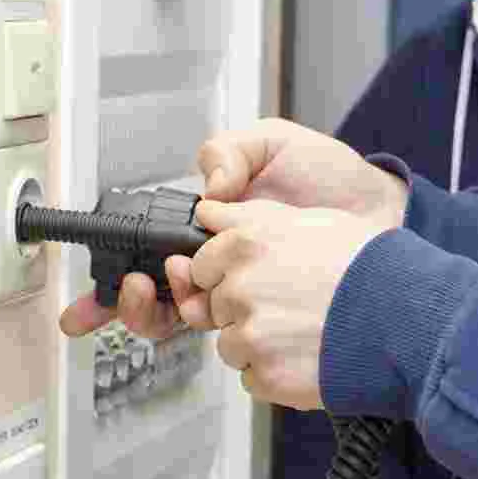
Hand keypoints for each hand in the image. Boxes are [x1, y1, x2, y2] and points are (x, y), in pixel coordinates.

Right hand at [57, 119, 406, 341]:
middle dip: (132, 304)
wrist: (380, 210)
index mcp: (209, 227)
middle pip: (156, 300)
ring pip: (185, 321)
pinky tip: (212, 308)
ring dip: (167, 311)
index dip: (112, 282)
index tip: (96, 293)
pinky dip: (217, 329)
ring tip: (182, 288)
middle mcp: (218, 267)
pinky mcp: (274, 316)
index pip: (149, 258)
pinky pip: (235, 335)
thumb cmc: (330, 177)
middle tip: (137, 287)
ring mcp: (243, 294)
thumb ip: (231, 152)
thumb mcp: (273, 143)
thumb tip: (211, 190)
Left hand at [188, 197, 386, 407]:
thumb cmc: (367, 265)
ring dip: (259, 343)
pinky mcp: (266, 376)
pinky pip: (253, 377)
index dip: (229, 273)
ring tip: (305, 332)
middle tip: (292, 306)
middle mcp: (240, 288)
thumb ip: (249, 217)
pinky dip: (275, 373)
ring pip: (232, 345)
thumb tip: (208, 214)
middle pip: (217, 306)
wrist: (408, 317)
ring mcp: (251, 336)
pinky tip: (308, 355)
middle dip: (244, 309)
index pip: (202, 264)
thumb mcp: (309, 219)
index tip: (259, 278)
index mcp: (245, 244)